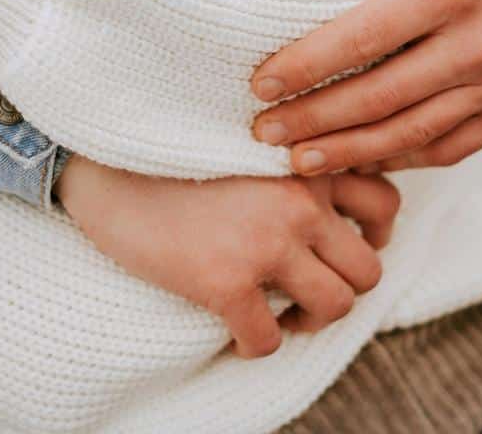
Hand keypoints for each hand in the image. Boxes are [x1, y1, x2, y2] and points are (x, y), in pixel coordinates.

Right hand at [55, 157, 397, 357]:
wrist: (97, 157)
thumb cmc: (163, 144)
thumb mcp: (242, 136)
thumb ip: (287, 160)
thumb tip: (319, 202)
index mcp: (304, 160)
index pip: (384, 202)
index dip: (376, 234)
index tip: (350, 246)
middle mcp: (299, 198)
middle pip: (368, 267)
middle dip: (345, 286)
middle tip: (310, 289)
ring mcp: (265, 242)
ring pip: (335, 306)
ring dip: (311, 319)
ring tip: (281, 315)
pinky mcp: (224, 280)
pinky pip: (268, 338)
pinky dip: (257, 345)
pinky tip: (235, 333)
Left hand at [250, 0, 481, 174]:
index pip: (367, 36)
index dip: (308, 65)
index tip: (259, 84)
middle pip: (384, 96)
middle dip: (316, 120)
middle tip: (263, 131)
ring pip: (412, 132)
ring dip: (348, 152)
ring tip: (296, 159)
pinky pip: (448, 148)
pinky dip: (396, 158)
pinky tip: (351, 160)